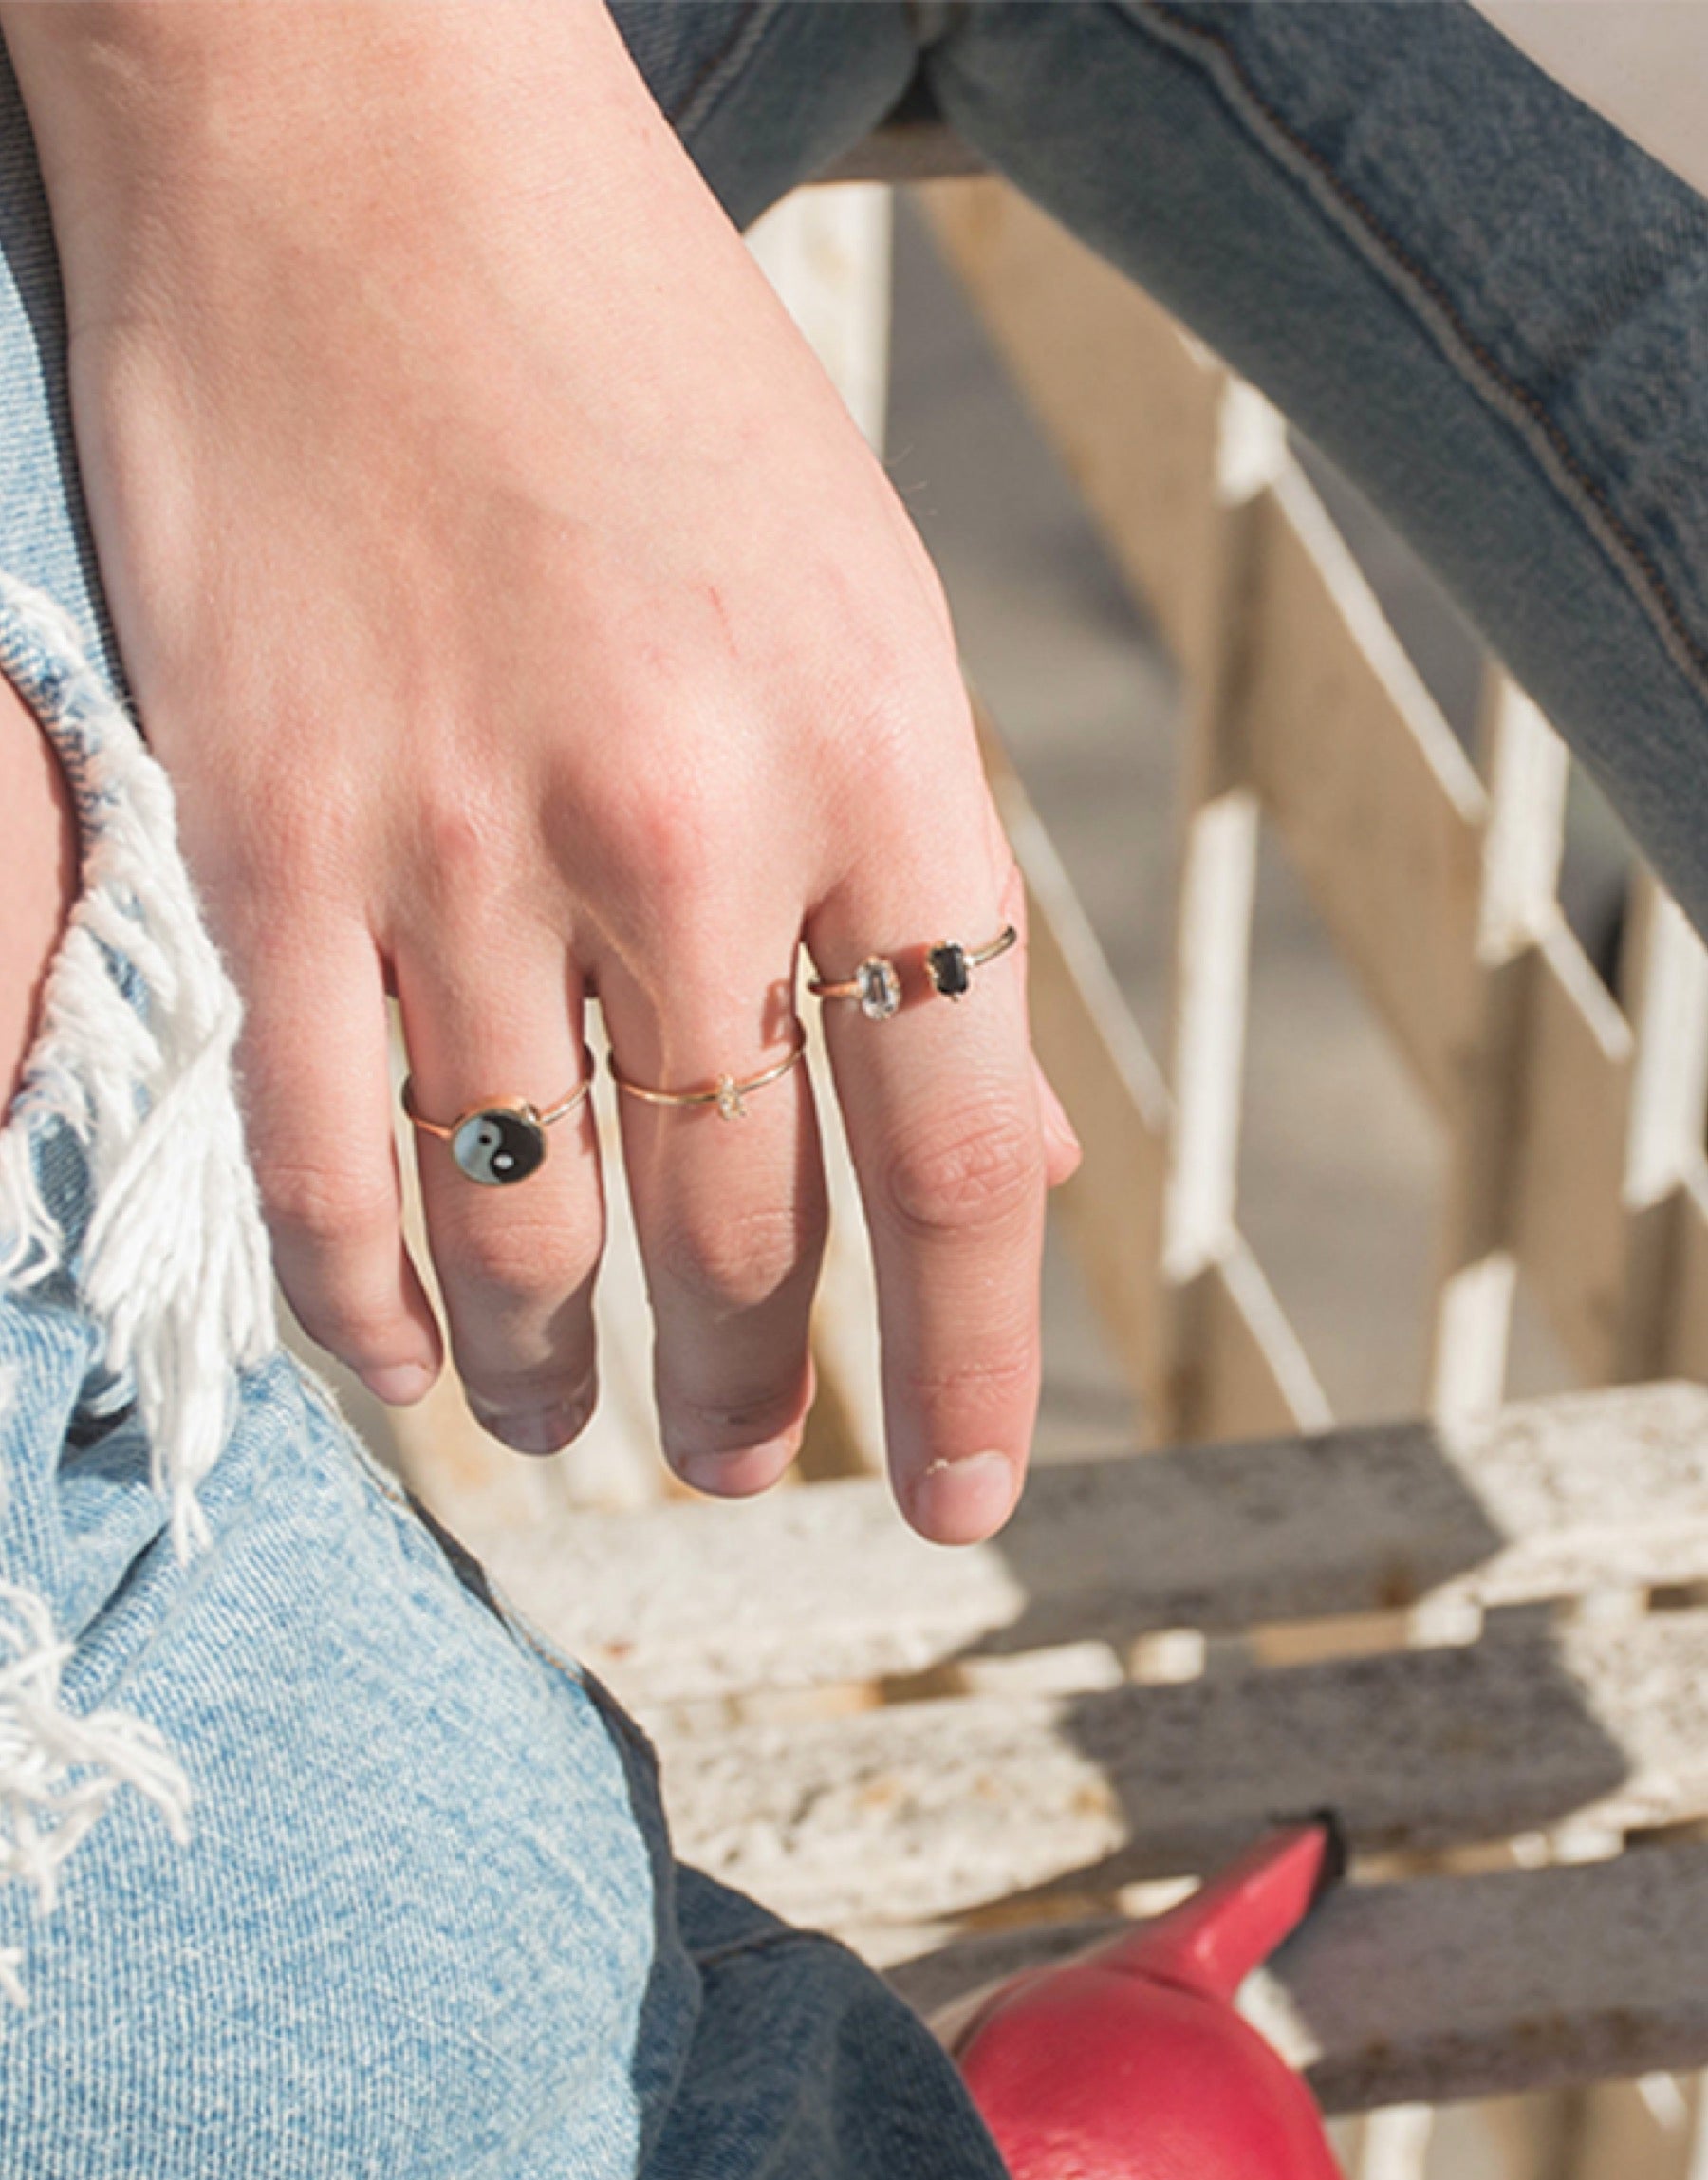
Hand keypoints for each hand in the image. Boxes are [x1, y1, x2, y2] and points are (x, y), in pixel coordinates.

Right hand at [2, 0, 1077, 1542]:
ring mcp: (456, 840)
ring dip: (564, 1374)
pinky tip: (409, 1366)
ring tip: (579, 1437)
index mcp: (876, 758)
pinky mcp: (262, 834)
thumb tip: (1004, 1146)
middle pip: (742, 1220)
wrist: (358, 136)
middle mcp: (682, 827)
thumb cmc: (641, 368)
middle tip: (736, 1463)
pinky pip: (318, 1157)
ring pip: (525, 1225)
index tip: (955, 1498)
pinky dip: (366, 1301)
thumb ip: (921, 888)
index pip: (957, 1156)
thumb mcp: (866, 604)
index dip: (968, 1369)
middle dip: (748, 1390)